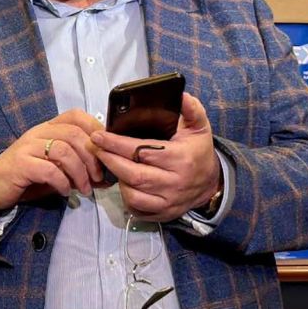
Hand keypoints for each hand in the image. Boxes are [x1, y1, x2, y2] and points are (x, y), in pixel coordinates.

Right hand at [0, 110, 105, 214]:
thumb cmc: (25, 176)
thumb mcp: (53, 167)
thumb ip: (75, 165)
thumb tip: (105, 174)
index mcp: (46, 128)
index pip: (76, 116)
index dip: (95, 129)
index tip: (106, 151)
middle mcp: (37, 133)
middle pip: (74, 134)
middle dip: (92, 158)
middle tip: (98, 178)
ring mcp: (27, 147)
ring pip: (64, 150)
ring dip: (80, 172)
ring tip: (84, 189)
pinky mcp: (20, 164)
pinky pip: (49, 169)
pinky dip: (62, 182)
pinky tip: (65, 192)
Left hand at [91, 92, 220, 222]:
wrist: (212, 182)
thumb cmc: (198, 150)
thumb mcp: (199, 127)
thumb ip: (192, 110)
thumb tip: (182, 95)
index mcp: (180, 158)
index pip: (142, 150)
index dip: (117, 143)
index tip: (99, 136)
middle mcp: (174, 182)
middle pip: (134, 175)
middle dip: (110, 160)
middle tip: (96, 148)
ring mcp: (169, 201)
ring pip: (133, 194)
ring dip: (117, 179)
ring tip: (110, 163)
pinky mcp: (164, 213)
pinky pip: (138, 209)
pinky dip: (126, 198)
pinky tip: (122, 183)